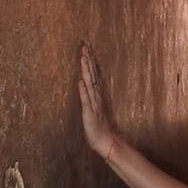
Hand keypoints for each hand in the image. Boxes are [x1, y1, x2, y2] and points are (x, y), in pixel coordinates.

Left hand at [78, 43, 116, 158]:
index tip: (87, 49)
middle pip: (92, 75)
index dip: (90, 62)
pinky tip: (81, 81)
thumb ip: (90, 97)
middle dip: (88, 60)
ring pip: (90, 84)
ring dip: (86, 70)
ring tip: (83, 57)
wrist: (106, 142)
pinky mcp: (89, 113)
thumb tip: (84, 83)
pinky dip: (83, 90)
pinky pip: (86, 100)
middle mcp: (96, 97)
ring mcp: (93, 104)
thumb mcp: (93, 110)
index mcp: (96, 96)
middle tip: (85, 46)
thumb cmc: (98, 128)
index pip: (94, 75)